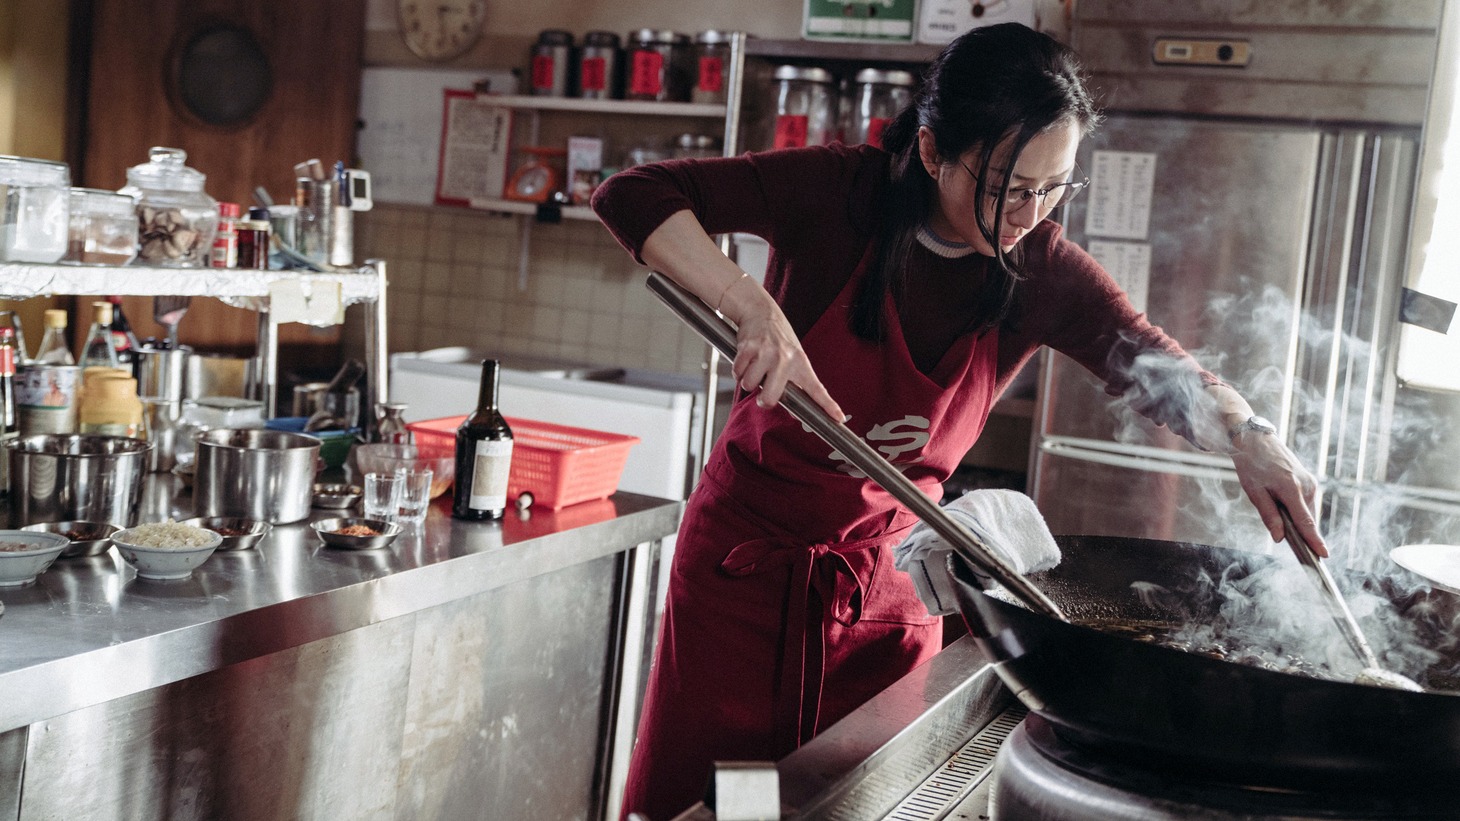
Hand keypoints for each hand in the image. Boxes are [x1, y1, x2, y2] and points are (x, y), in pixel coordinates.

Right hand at [726, 288, 844, 420]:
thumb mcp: (793, 355)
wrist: (760, 310)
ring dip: (748, 380)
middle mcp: (785, 359)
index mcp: (801, 363)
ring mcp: (766, 353)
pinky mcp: (748, 347)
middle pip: (771, 397)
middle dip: (764, 401)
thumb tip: (793, 411)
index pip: (816, 388)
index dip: (828, 405)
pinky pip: (738, 372)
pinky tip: (746, 360)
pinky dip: (738, 370)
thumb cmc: (777, 337)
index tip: (838, 418)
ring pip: (750, 385)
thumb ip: (794, 380)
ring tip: (755, 367)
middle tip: (764, 393)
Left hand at [1230, 433, 1327, 556]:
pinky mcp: (1310, 481)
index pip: (1306, 522)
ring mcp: (1310, 482)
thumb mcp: (1254, 492)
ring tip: (1276, 509)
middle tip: (1287, 539)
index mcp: (1291, 488)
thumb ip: (1269, 515)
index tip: (1324, 555)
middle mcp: (1306, 485)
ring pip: (1308, 513)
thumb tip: (1280, 538)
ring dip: (1298, 521)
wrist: (1257, 440)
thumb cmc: (1252, 465)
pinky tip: (1283, 505)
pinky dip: (1299, 511)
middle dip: (1302, 534)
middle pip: (1308, 520)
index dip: (1314, 541)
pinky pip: (1307, 504)